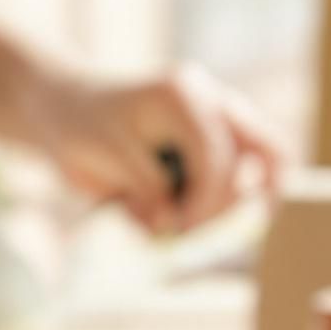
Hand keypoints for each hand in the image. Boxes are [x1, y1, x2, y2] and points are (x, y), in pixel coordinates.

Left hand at [27, 63, 283, 233]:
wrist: (63, 107)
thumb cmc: (80, 126)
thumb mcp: (107, 158)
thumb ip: (145, 189)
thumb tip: (173, 225)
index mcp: (186, 98)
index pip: (220, 156)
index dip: (208, 201)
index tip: (184, 230)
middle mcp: (213, 103)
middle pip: (267, 153)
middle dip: (233, 202)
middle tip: (190, 231)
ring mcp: (218, 122)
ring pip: (259, 166)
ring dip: (224, 205)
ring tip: (173, 222)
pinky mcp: (210, 145)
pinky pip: (232, 178)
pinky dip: (210, 204)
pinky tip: (164, 214)